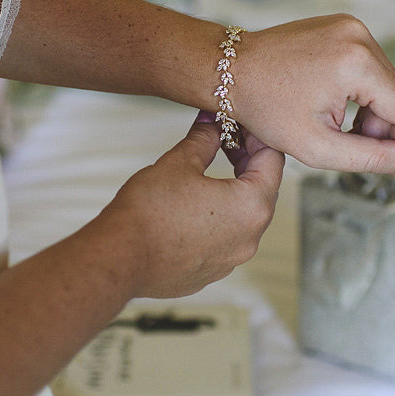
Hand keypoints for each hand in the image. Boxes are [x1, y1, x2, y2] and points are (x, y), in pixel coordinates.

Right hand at [95, 112, 284, 298]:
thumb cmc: (150, 212)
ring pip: (244, 217)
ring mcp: (232, 260)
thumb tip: (212, 123)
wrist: (121, 258)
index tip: (239, 125)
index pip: (273, 160)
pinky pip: (224, 239)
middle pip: (263, 189)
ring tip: (205, 171)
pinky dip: (217, 218)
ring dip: (232, 190)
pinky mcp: (212, 272)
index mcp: (252, 206)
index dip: (257, 136)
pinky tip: (191, 206)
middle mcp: (250, 238)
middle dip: (246, 162)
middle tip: (224, 140)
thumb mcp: (180, 162)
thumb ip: (205, 139)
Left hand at [233, 14, 394, 174]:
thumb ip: (372, 158)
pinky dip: (358, 89)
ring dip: (370, 109)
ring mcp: (350, 26)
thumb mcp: (318, 145)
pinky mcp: (341, 25)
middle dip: (381, 127)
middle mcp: (359, 36)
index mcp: (358, 63)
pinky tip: (331, 104)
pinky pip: (366, 64)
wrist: (227, 70)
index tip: (394, 166)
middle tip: (349, 148)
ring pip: (383, 81)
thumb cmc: (264, 107)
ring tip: (336, 127)